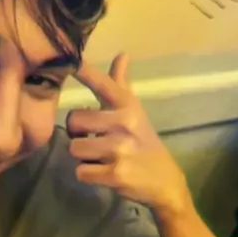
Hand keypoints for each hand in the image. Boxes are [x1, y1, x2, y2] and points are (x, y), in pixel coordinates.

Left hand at [68, 53, 189, 215]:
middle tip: (92, 140)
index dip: (85, 71)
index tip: (72, 60)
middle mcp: (124, 123)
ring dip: (82, 157)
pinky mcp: (115, 174)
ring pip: (75, 148)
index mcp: (127, 106)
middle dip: (77, 134)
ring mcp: (120, 149)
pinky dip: (87, 175)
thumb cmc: (143, 142)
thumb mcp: (135, 111)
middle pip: (74, 121)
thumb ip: (121, 84)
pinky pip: (81, 171)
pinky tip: (103, 173)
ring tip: (99, 158)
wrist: (165, 181)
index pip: (103, 84)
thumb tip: (122, 54)